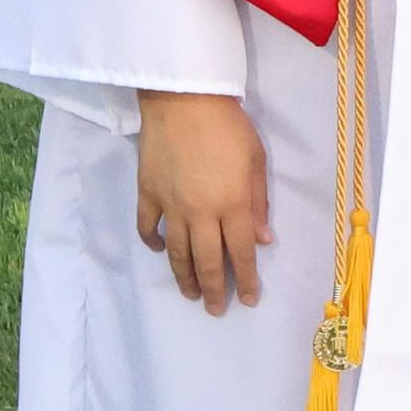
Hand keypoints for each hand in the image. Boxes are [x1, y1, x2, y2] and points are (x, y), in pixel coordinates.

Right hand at [135, 91, 270, 313]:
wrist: (184, 100)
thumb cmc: (229, 126)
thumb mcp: (256, 160)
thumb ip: (258, 202)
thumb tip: (263, 239)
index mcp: (231, 205)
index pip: (240, 252)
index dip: (246, 279)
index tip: (250, 300)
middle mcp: (200, 213)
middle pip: (206, 262)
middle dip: (214, 290)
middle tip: (216, 310)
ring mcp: (169, 206)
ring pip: (175, 253)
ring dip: (183, 277)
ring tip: (191, 293)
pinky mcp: (147, 194)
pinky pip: (147, 228)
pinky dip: (153, 243)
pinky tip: (160, 250)